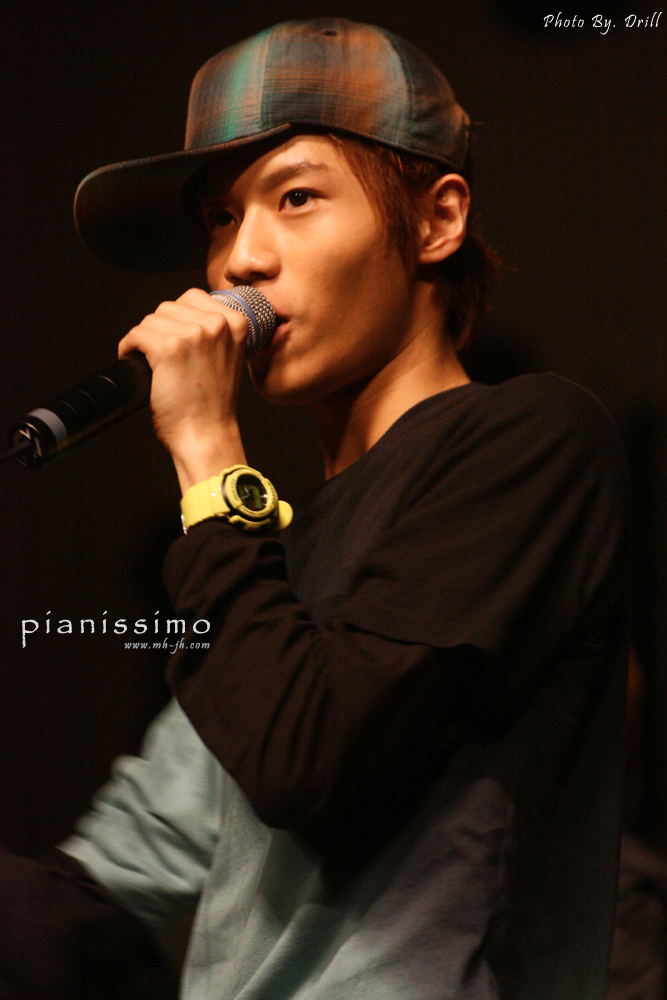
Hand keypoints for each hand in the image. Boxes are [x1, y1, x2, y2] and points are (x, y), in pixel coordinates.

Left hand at [118, 288, 248, 491]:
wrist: (207, 436)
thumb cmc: (213, 406)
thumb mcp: (228, 358)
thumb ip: (215, 333)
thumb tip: (182, 315)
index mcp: (237, 323)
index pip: (193, 297)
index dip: (177, 316)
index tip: (173, 335)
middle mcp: (217, 324)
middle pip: (169, 306)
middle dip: (159, 328)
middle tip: (159, 354)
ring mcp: (193, 335)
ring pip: (151, 320)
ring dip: (143, 339)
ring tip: (148, 360)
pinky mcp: (168, 348)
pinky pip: (137, 334)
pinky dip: (129, 347)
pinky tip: (133, 360)